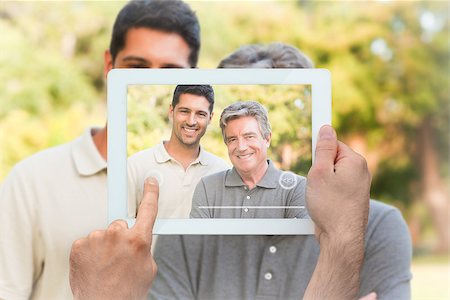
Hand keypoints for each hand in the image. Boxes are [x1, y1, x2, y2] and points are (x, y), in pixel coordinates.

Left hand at [69, 178, 158, 299]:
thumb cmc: (126, 292)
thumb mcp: (148, 269)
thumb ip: (143, 247)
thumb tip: (138, 240)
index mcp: (138, 240)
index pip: (148, 209)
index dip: (151, 192)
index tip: (150, 181)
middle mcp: (117, 235)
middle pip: (120, 225)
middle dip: (120, 237)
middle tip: (118, 257)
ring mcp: (96, 239)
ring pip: (103, 235)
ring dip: (104, 247)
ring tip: (104, 266)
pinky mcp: (79, 245)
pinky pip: (88, 242)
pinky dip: (90, 252)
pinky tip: (94, 266)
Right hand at [306, 125, 370, 243]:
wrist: (341, 238)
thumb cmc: (330, 206)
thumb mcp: (319, 172)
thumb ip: (323, 149)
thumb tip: (326, 129)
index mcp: (355, 161)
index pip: (333, 143)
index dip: (319, 153)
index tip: (315, 164)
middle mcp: (361, 171)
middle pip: (334, 159)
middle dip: (321, 169)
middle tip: (317, 183)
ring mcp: (359, 186)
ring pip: (334, 174)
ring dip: (324, 182)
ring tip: (321, 196)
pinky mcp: (354, 197)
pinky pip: (338, 187)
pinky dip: (329, 192)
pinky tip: (326, 204)